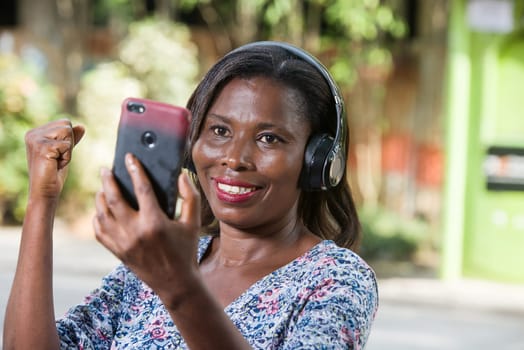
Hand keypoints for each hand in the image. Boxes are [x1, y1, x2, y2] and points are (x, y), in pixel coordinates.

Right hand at [24, 119, 84, 199]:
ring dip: (67, 150)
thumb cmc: (53, 173)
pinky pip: (67, 145)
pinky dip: (66, 157)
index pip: (64, 122)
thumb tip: (81, 126)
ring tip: (56, 161)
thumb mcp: (64, 152)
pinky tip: (55, 165)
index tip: (57, 154)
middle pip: (66, 124)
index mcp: (35, 132)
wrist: (45, 192)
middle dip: (68, 143)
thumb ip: (71, 138)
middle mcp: (33, 133)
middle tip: (57, 158)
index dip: (68, 140)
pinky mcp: (42, 147)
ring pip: (67, 132)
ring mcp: (36, 140)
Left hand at [93, 153, 201, 305]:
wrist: (175, 283)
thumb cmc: (186, 250)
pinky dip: (97, 217)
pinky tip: (101, 210)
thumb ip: (190, 197)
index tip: (130, 158)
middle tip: (106, 169)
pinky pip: (99, 231)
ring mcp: (123, 243)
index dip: (135, 169)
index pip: (141, 188)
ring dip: (100, 197)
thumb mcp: (194, 223)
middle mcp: (135, 232)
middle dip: (108, 180)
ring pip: (102, 214)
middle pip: (113, 198)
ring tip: (102, 187)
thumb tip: (181, 175)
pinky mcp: (117, 252)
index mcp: (155, 223)